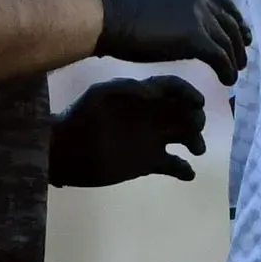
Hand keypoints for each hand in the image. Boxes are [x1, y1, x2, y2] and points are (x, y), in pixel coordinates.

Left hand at [50, 74, 207, 186]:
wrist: (63, 152)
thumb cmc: (80, 119)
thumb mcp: (100, 96)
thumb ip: (127, 89)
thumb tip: (154, 90)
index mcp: (142, 98)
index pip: (174, 88)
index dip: (189, 93)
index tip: (197, 103)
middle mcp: (151, 118)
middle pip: (185, 113)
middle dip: (196, 118)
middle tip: (194, 127)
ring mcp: (152, 141)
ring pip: (185, 137)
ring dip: (196, 141)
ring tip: (195, 150)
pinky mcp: (148, 163)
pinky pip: (175, 165)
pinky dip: (185, 170)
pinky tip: (187, 173)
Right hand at [96, 0, 250, 81]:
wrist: (107, 19)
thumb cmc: (121, 12)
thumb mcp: (159, 0)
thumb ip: (179, 7)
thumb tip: (188, 23)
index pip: (225, 4)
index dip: (237, 21)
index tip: (243, 35)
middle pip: (230, 24)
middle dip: (239, 43)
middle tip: (242, 58)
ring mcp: (200, 17)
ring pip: (228, 42)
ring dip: (234, 60)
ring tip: (235, 73)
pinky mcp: (196, 39)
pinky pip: (220, 58)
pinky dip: (227, 70)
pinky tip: (227, 80)